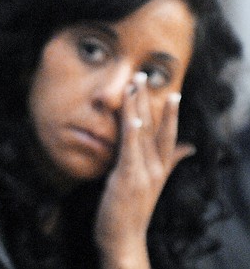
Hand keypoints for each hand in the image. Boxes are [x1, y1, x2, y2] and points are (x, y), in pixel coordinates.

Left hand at [94, 72, 195, 268]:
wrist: (124, 240)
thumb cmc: (134, 209)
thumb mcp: (153, 182)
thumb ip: (170, 162)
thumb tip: (190, 147)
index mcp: (161, 168)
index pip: (169, 136)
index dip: (170, 114)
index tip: (173, 92)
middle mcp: (156, 168)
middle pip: (156, 128)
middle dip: (151, 100)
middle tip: (145, 74)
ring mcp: (143, 172)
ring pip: (143, 133)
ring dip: (138, 106)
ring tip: (136, 84)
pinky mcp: (128, 177)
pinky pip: (130, 150)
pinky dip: (132, 131)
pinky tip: (131, 115)